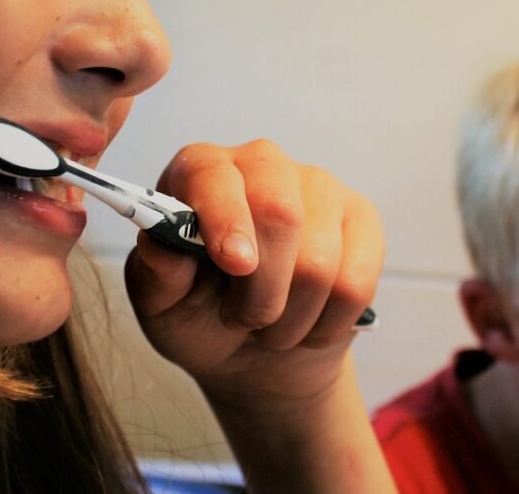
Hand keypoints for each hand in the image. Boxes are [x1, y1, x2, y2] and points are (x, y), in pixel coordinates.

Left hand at [124, 138, 383, 405]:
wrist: (254, 353)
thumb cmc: (199, 317)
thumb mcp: (162, 306)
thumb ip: (157, 273)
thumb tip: (160, 241)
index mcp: (201, 171)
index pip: (215, 177)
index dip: (227, 220)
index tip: (234, 265)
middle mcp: (261, 163)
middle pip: (279, 214)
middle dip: (261, 289)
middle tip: (244, 320)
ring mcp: (318, 185)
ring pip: (320, 260)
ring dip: (292, 318)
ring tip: (272, 327)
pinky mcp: (361, 219)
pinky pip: (357, 281)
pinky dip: (329, 323)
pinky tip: (310, 325)